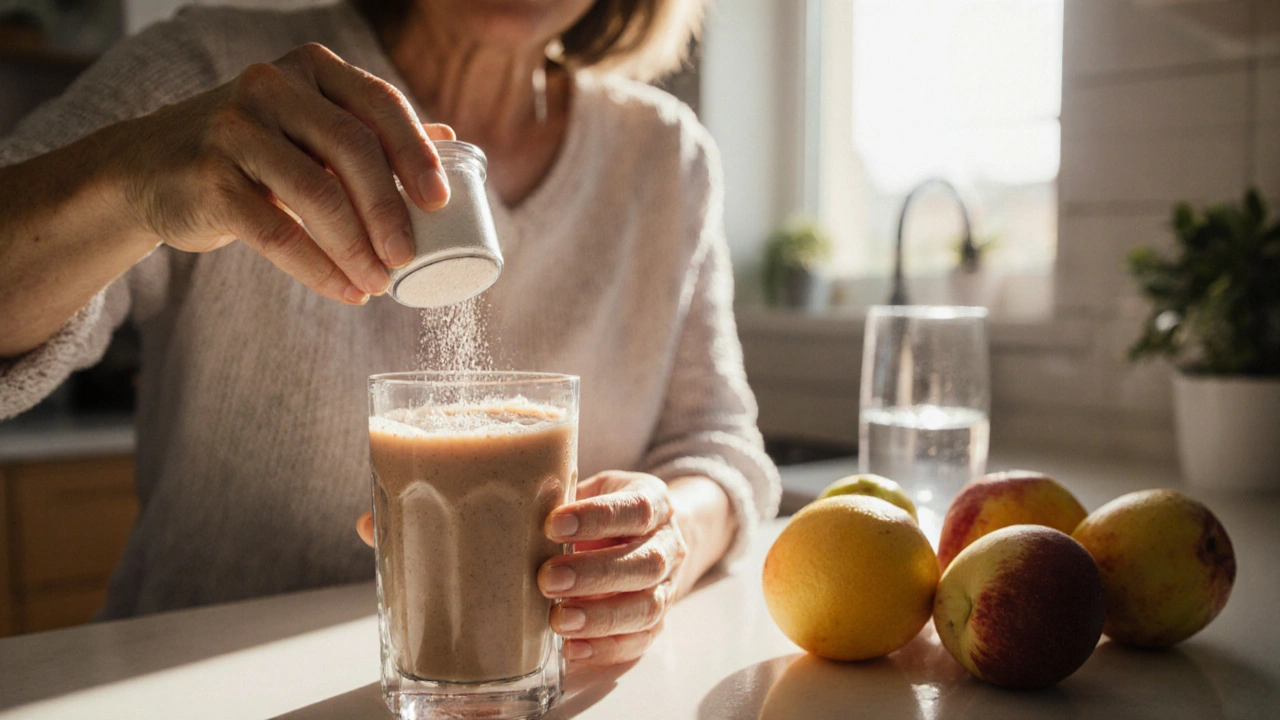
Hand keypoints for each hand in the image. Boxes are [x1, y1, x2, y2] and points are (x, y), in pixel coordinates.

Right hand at [122, 43, 452, 303]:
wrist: (150, 167)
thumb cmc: (253, 151)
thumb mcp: (309, 126)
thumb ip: (370, 130)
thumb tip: (450, 140)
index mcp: (311, 70)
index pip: (380, 104)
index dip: (417, 154)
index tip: (440, 203)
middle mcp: (272, 87)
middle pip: (353, 149)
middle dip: (390, 211)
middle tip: (409, 258)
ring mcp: (235, 129)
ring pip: (317, 194)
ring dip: (357, 248)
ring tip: (380, 284)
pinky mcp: (209, 179)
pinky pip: (277, 231)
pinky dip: (319, 268)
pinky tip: (345, 291)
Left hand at [354, 473, 733, 667]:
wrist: (647, 531)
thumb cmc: (585, 511)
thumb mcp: (555, 490)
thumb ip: (488, 497)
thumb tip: (373, 523)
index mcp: (645, 500)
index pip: (636, 504)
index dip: (600, 514)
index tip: (555, 522)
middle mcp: (662, 543)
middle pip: (645, 561)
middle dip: (595, 572)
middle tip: (546, 579)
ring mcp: (661, 587)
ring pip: (645, 606)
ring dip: (598, 615)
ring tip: (554, 621)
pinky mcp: (649, 624)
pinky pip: (636, 643)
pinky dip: (603, 648)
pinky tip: (569, 650)